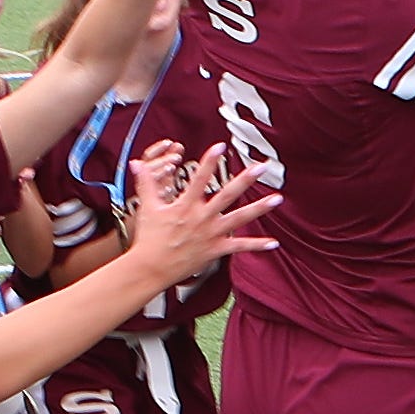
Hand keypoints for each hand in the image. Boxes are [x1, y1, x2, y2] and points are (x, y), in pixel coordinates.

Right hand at [122, 143, 280, 284]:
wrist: (150, 268)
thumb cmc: (148, 238)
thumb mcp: (147, 208)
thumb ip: (147, 183)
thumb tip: (136, 162)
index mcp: (186, 205)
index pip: (199, 178)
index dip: (210, 161)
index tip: (221, 145)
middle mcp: (202, 218)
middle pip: (227, 195)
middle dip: (245, 180)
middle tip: (262, 167)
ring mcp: (211, 234)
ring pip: (240, 218)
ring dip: (260, 208)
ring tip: (278, 199)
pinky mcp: (216, 250)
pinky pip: (239, 247)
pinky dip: (257, 245)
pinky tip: (274, 243)